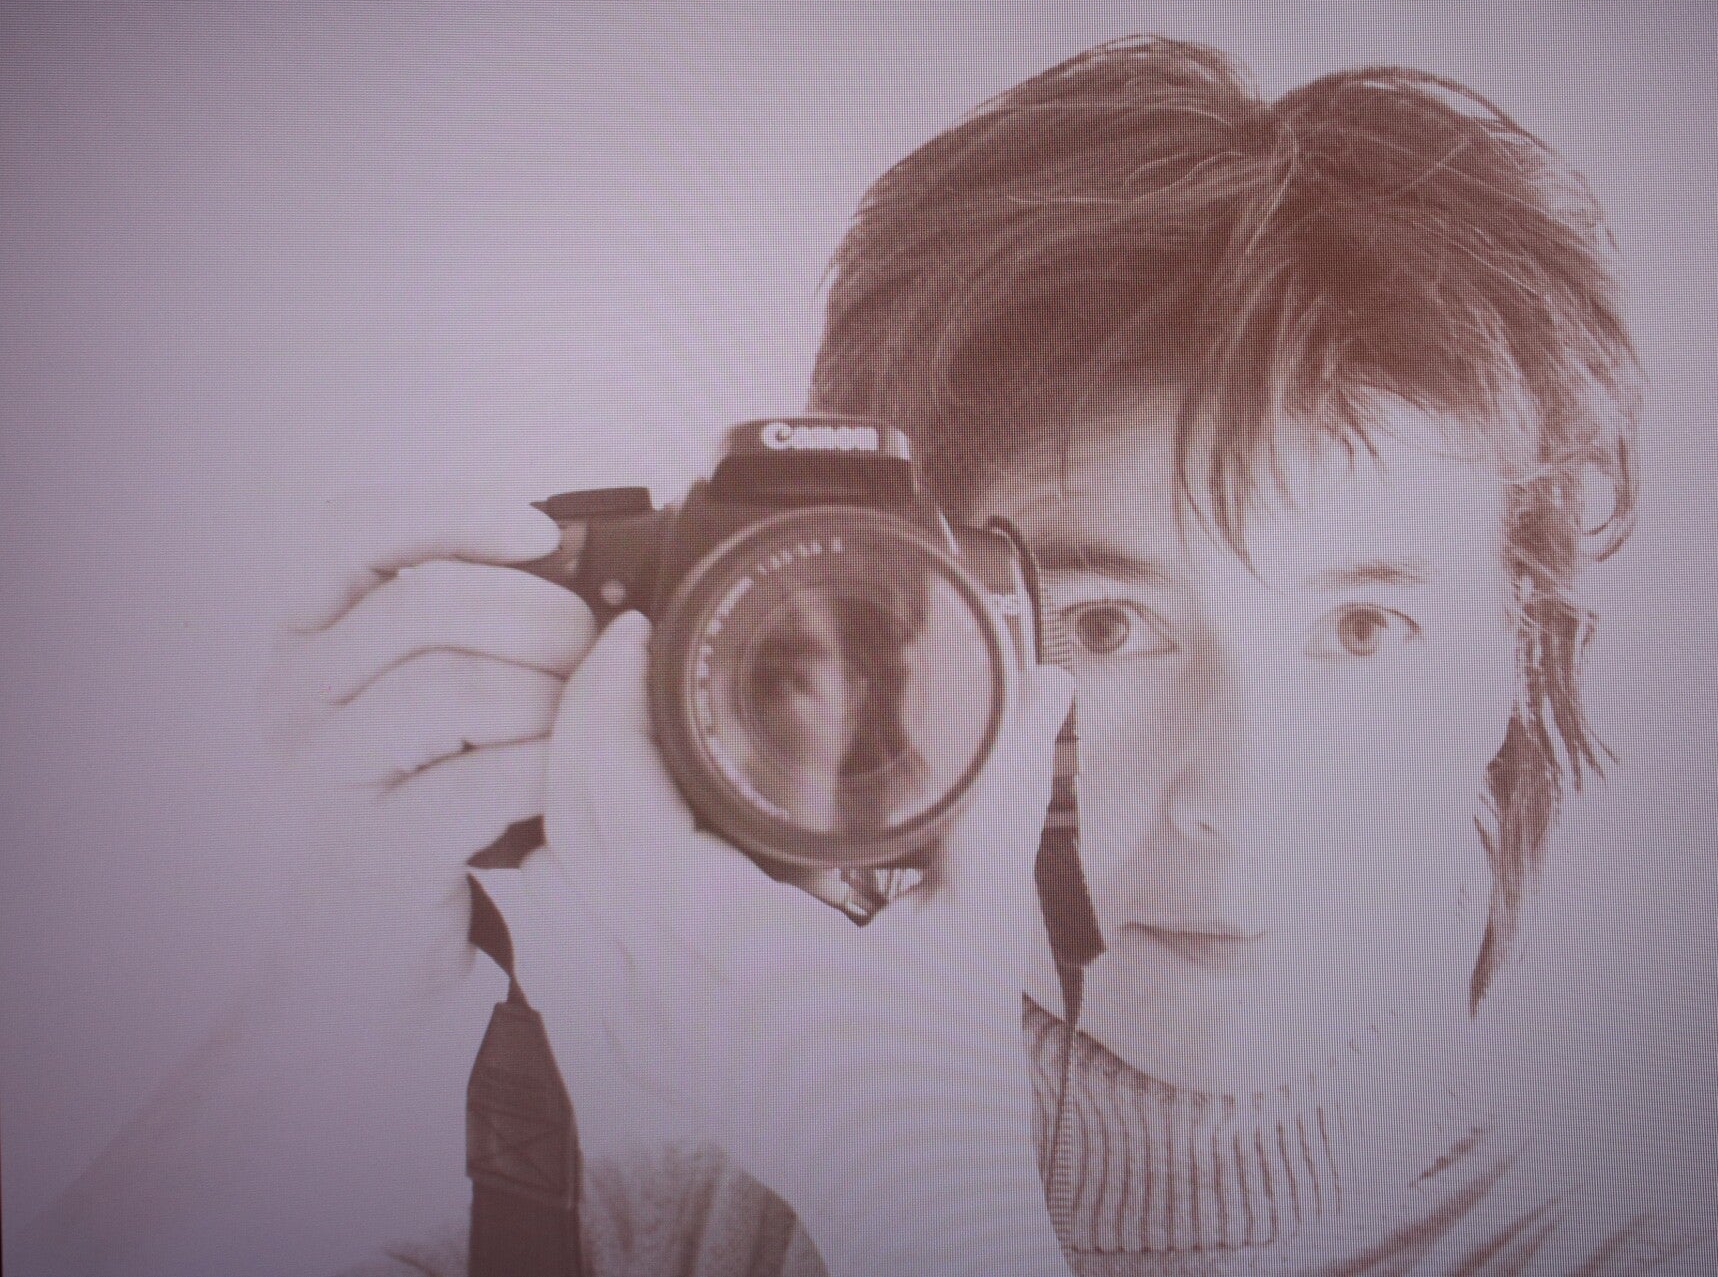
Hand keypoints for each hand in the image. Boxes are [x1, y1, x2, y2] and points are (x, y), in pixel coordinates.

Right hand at [256, 483, 595, 1032]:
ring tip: (579, 728)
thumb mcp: (427, 704)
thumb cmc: (422, 812)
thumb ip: (466, 627)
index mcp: (301, 638)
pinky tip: (561, 788)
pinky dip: (546, 772)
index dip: (453, 513)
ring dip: (552, 699)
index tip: (540, 531)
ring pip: (459, 685)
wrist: (358, 963)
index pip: (352, 528)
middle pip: (428, 601)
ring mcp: (318, 776)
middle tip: (591, 653)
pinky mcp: (364, 852)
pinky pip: (481, 780)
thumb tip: (577, 562)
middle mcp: (289, 694)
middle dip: (540, 616)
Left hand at [489, 611, 1077, 1275]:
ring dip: (555, 798)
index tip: (631, 637)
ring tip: (595, 729)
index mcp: (740, 944)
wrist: (924, 1204)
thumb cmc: (947, 1084)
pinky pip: (556, 960)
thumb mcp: (979, 923)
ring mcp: (648, 1030)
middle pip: (565, 829)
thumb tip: (1044, 687)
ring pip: (549, 889)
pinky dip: (551, 886)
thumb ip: (1002, 791)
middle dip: (570, 727)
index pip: (620, 798)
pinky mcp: (648, 1057)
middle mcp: (670, 988)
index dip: (607, 701)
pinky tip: (569, 850)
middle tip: (611, 660)